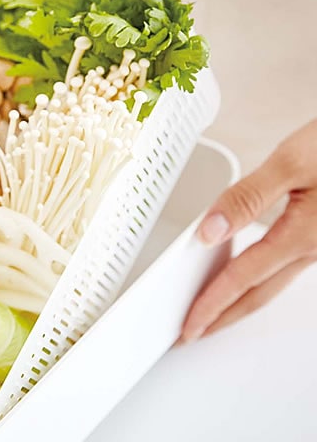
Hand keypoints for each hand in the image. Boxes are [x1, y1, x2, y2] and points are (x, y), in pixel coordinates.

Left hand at [181, 119, 316, 341]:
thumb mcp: (290, 163)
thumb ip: (247, 197)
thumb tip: (210, 230)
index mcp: (301, 234)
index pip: (243, 278)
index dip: (213, 303)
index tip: (190, 324)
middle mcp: (312, 247)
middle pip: (258, 293)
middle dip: (223, 316)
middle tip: (194, 333)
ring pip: (271, 283)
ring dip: (240, 300)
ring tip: (214, 310)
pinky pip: (281, 266)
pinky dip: (256, 279)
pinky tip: (245, 275)